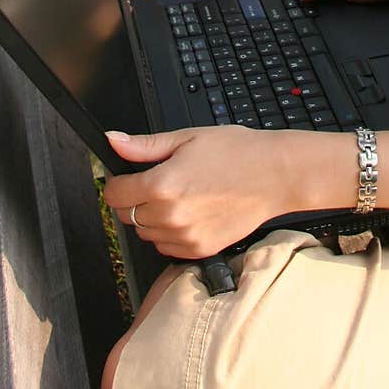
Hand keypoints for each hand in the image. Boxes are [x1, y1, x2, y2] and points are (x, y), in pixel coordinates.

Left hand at [104, 126, 297, 257]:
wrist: (275, 175)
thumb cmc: (237, 153)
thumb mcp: (187, 138)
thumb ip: (145, 146)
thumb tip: (114, 140)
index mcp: (162, 185)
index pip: (114, 194)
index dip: (117, 182)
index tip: (127, 177)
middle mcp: (169, 215)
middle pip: (126, 215)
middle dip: (134, 199)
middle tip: (159, 183)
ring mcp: (184, 237)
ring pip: (145, 233)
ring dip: (152, 218)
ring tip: (180, 197)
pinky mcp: (199, 250)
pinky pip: (166, 247)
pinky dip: (170, 233)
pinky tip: (190, 213)